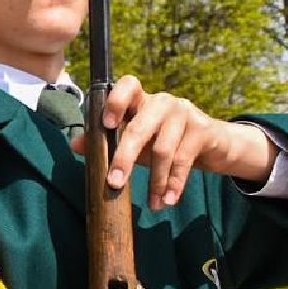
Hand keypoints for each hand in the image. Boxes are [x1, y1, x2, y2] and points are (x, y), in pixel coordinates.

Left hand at [71, 75, 277, 209]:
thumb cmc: (165, 142)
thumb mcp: (137, 142)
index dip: (115, 101)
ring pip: (162, 149)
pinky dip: (174, 184)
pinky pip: (183, 159)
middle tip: (114, 183)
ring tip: (152, 203)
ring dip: (155, 181)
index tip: (106, 124)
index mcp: (143, 100)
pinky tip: (168, 200)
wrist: (213, 146)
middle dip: (124, 157)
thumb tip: (74, 145)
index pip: (128, 85)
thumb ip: (107, 142)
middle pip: (139, 127)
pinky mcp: (201, 129)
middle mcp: (163, 101)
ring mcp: (184, 113)